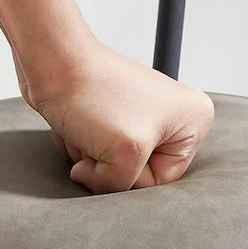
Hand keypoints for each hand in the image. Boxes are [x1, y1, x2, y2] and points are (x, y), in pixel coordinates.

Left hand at [24, 41, 213, 192]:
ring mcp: (142, 113)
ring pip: (113, 164)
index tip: (115, 150)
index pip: (165, 179)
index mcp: (193, 119)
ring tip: (85, 125)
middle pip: (138, 172)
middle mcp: (173, 114)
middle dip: (108, 163)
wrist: (54, 62)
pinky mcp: (112, 113)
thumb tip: (93, 181)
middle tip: (97, 137)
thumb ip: (120, 185)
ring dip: (90, 154)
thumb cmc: (94, 93)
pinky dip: (80, 145)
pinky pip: (97, 151)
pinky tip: (74, 123)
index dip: (133, 176)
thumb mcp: (124, 154)